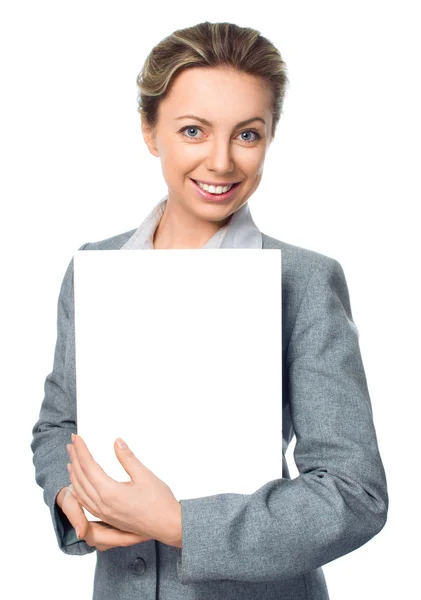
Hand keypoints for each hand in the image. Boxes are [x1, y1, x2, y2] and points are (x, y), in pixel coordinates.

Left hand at [67, 435, 181, 546]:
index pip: (88, 467)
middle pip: (81, 478)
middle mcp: (103, 505)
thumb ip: (127, 458)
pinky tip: (78, 487)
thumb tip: (116, 442)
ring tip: (71, 461)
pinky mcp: (108, 518)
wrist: (169, 526)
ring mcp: (104, 513)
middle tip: (71, 444)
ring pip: (80, 492)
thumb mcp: (144, 475)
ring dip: (73, 475)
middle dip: (74, 459)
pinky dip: (79, 491)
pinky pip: (86, 503)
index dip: (81, 450)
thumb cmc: (160, 502)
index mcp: (110, 493)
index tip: (76, 437)